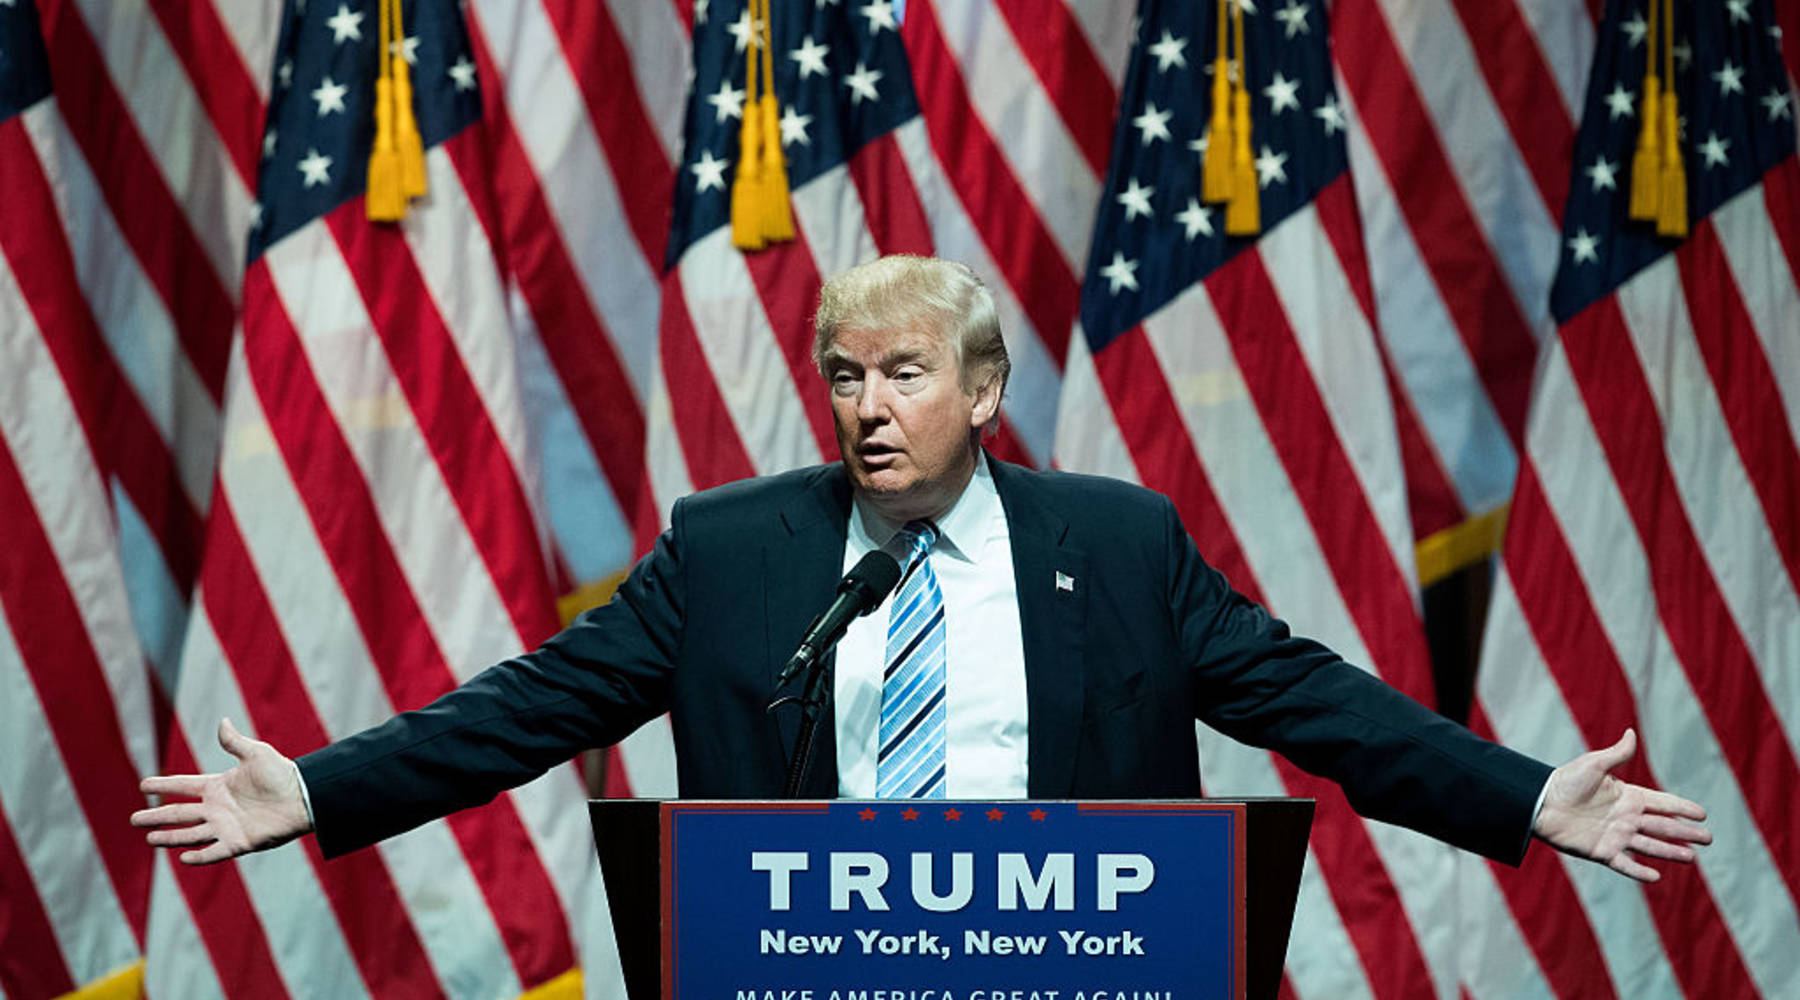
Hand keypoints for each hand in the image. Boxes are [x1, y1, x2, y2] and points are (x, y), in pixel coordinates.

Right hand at [131, 718, 312, 864]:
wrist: (305, 797)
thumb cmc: (283, 774)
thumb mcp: (256, 754)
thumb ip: (235, 742)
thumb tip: (222, 720)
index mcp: (219, 787)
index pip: (184, 786)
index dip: (164, 785)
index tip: (142, 785)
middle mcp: (218, 809)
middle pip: (180, 813)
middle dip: (156, 816)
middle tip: (133, 819)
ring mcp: (227, 827)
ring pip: (191, 834)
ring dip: (170, 837)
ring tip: (149, 838)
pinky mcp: (239, 843)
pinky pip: (214, 852)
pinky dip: (199, 856)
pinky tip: (182, 858)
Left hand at [1532, 729, 1710, 881]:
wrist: (1539, 803)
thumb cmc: (1565, 781)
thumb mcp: (1593, 765)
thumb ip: (1616, 755)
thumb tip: (1631, 733)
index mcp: (1628, 796)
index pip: (1662, 803)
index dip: (1682, 808)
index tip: (1703, 813)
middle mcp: (1626, 818)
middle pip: (1662, 827)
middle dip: (1685, 832)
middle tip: (1708, 839)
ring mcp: (1615, 836)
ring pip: (1649, 846)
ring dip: (1670, 851)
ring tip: (1691, 857)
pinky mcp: (1601, 851)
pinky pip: (1624, 864)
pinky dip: (1639, 871)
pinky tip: (1656, 877)